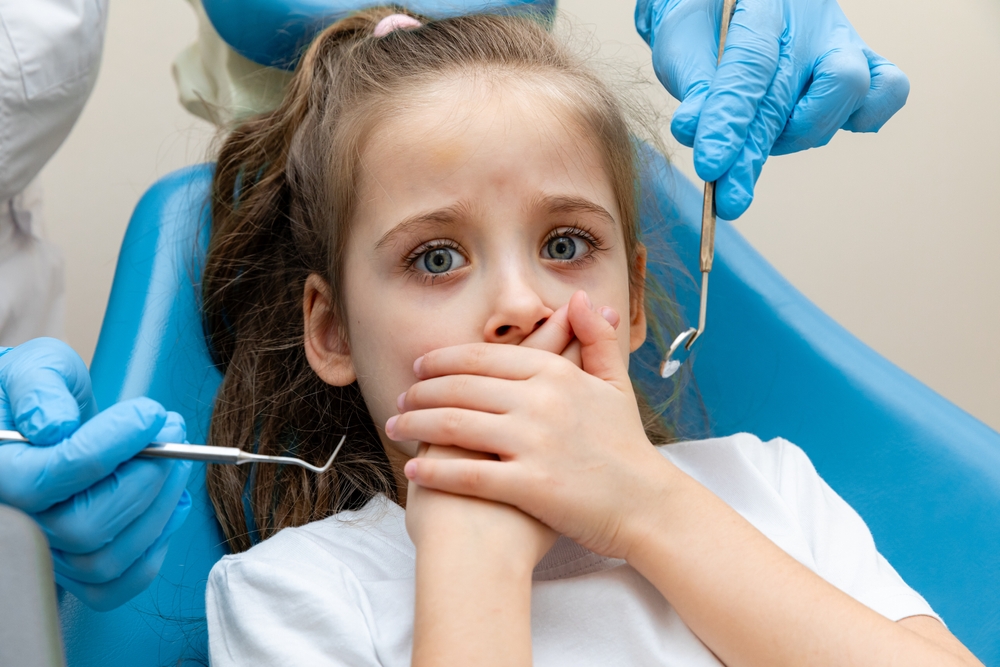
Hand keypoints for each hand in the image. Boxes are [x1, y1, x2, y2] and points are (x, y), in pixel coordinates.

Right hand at [0, 338, 192, 610]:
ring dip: (160, 507)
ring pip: (107, 559)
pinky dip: (155, 547)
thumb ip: (39, 388)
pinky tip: (171, 501)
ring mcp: (46, 549)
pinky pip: (116, 583)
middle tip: (173, 430)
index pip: (52, 476)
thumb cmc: (34, 391)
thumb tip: (54, 425)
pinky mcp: (74, 565)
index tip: (149, 413)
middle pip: (85, 526)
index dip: (111, 446)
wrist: (41, 415)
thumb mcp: (33, 368)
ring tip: (178, 456)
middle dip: (146, 477)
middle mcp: (16, 521)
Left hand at [391, 292, 668, 558]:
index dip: (444, 360)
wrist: (648, 506)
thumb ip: (595, 339)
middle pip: (461, 388)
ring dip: (415, 424)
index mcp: (556, 374)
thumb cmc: (627, 447)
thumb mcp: (615, 385)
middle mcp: (542, 402)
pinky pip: (468, 474)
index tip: (421, 365)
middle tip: (399, 397)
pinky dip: (435, 470)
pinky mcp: (530, 485)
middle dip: (420, 391)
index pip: (483, 358)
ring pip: (456, 424)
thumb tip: (581, 299)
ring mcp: (535, 443)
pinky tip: (413, 469)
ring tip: (394, 427)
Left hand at [636, 0, 908, 218]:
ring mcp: (842, 39)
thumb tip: (690, 130)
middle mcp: (809, 19)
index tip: (711, 167)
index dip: (730, 122)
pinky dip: (864, 118)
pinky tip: (814, 128)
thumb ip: (693, 86)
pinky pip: (889, 90)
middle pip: (789, 94)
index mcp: (760, 4)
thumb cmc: (704, 28)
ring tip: (760, 139)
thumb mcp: (682, 46)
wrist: (729, 8)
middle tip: (728, 200)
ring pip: (848, 89)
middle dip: (753, 154)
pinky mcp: (866, 62)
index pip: (750, 67)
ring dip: (800, 132)